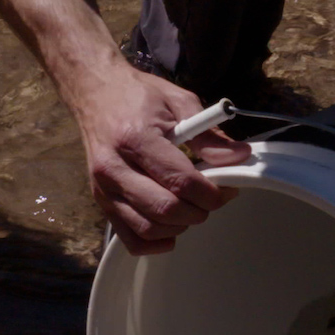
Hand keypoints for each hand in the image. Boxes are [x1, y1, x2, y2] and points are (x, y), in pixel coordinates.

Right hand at [72, 63, 251, 255]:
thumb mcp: (178, 102)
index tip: (226, 187)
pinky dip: (155, 242)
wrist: (95, 93)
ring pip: (148, 229)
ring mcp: (103, 189)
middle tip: (210, 197)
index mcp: (135, 139)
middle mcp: (114, 168)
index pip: (181, 182)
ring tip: (190, 206)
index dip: (212, 193)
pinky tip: (170, 227)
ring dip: (179, 226)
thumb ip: (209, 134)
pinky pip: (130, 239)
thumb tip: (239, 157)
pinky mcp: (101, 202)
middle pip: (165, 210)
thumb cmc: (137, 95)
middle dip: (199, 210)